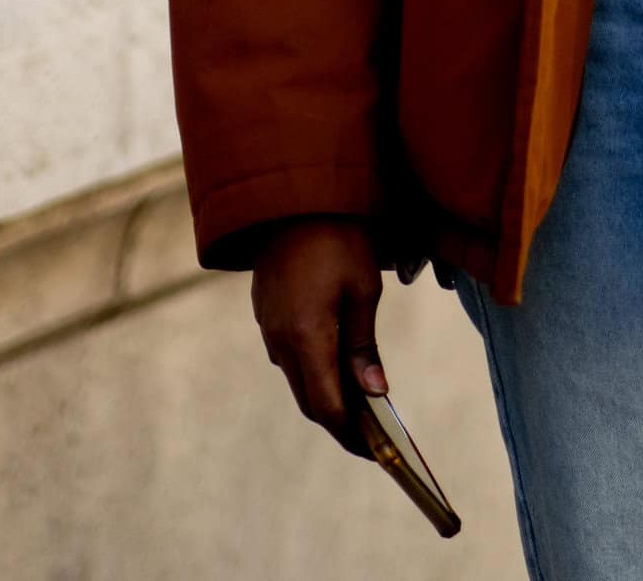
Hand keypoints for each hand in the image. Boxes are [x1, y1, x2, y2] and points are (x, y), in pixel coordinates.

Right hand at [251, 216, 386, 445]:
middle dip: (341, 420)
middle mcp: (279, 340)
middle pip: (309, 399)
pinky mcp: (266, 312)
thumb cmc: (338, 236)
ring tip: (361, 400)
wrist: (293, 192)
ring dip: (325, 393)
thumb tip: (374, 395)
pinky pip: (288, 354)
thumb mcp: (362, 290)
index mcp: (305, 338)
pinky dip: (312, 368)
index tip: (376, 449)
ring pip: (297, 377)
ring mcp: (268, 326)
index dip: (351, 433)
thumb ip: (362, 347)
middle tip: (373, 433)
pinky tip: (338, 362)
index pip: (326, 407)